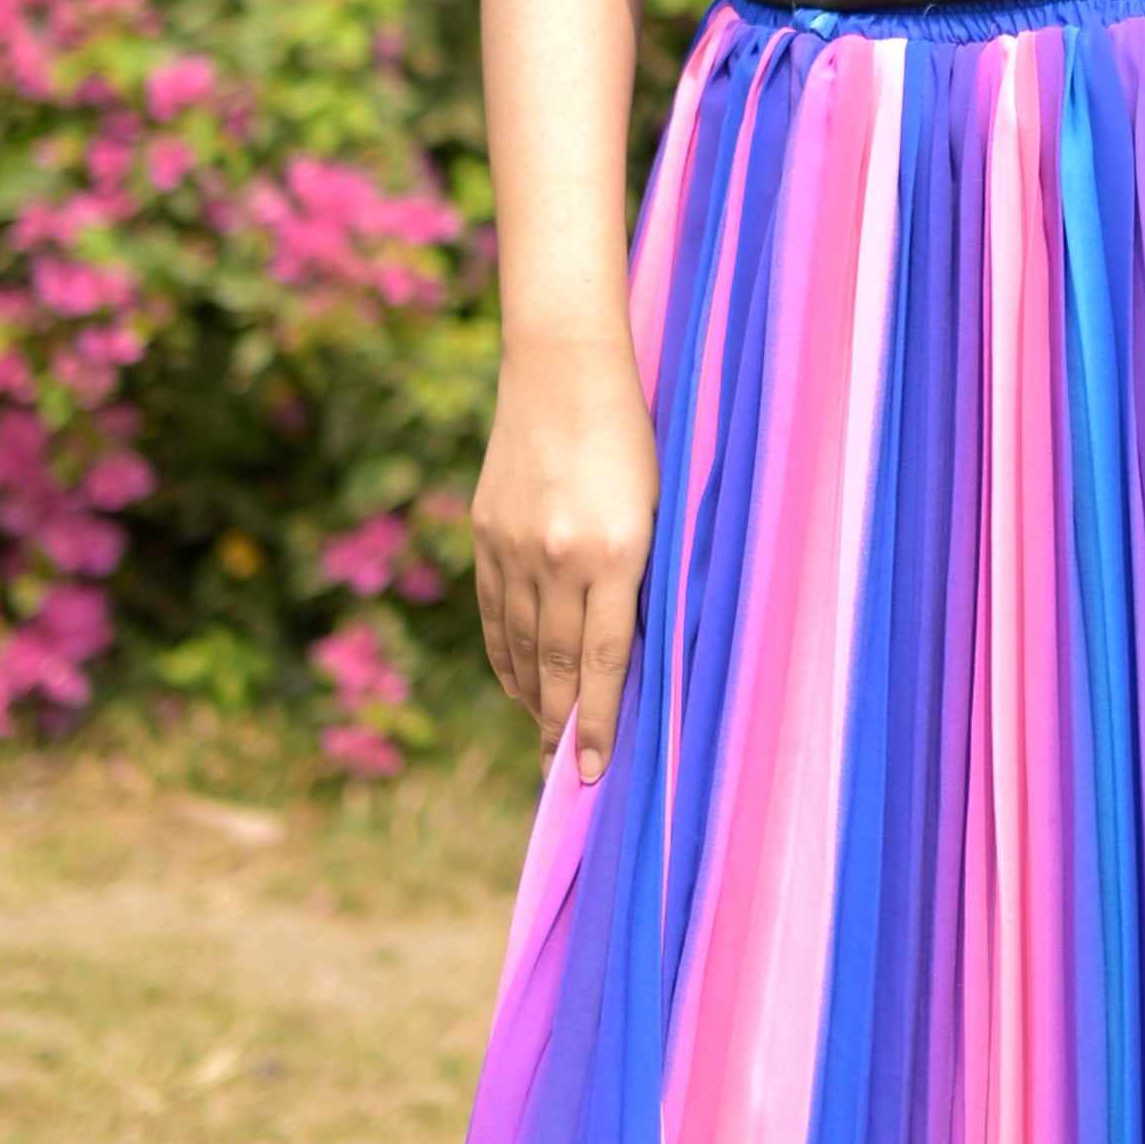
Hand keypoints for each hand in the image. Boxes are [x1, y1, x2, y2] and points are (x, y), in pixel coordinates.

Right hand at [470, 343, 660, 780]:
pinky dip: (503, 654)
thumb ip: (641, 578)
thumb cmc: (633, 437)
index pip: (601, 662)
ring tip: (542, 733)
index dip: (595, 722)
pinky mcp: (488, 531)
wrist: (564, 370)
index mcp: (616, 555)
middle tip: (561, 773)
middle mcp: (559, 558)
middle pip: (555, 665)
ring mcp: (515, 547)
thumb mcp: (657, 509)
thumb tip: (628, 650)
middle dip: (560, 725)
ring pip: (519, 644)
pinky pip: (493, 611)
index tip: (590, 771)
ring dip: (531, 695)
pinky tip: (515, 681)